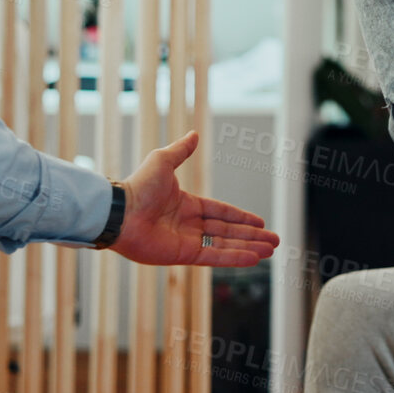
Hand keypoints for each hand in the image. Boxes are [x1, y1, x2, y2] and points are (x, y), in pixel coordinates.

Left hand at [109, 131, 280, 266]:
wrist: (120, 212)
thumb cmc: (137, 186)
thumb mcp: (163, 161)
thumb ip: (181, 151)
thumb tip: (193, 134)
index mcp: (186, 204)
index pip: (221, 211)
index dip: (241, 217)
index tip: (260, 222)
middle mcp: (188, 225)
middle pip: (228, 231)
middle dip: (252, 236)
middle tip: (273, 240)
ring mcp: (187, 241)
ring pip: (225, 245)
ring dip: (249, 247)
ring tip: (271, 250)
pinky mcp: (183, 255)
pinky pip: (214, 256)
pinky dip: (234, 258)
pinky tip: (253, 258)